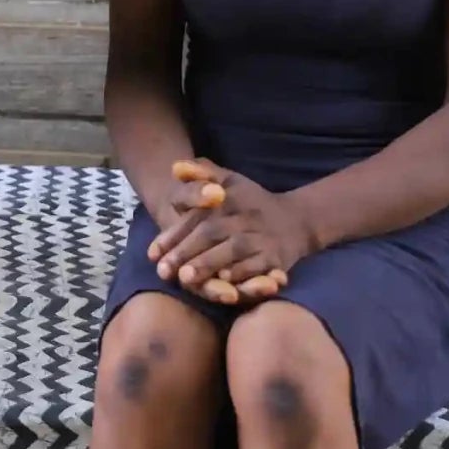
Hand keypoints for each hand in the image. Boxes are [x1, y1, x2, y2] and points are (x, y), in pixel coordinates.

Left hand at [148, 159, 311, 306]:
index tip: (152, 253)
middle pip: (211, 234)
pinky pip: (258, 267)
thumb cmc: (251, 201)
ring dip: (209, 264)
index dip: (174, 235)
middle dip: (186, 253)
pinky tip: (224, 281)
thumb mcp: (229, 180)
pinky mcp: (276, 258)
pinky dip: (242, 274)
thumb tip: (174, 167)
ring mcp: (261, 237)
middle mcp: (243, 216)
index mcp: (228, 198)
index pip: (197, 217)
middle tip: (164, 271)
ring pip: (233, 251)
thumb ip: (202, 172)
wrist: (295, 220)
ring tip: (187, 278)